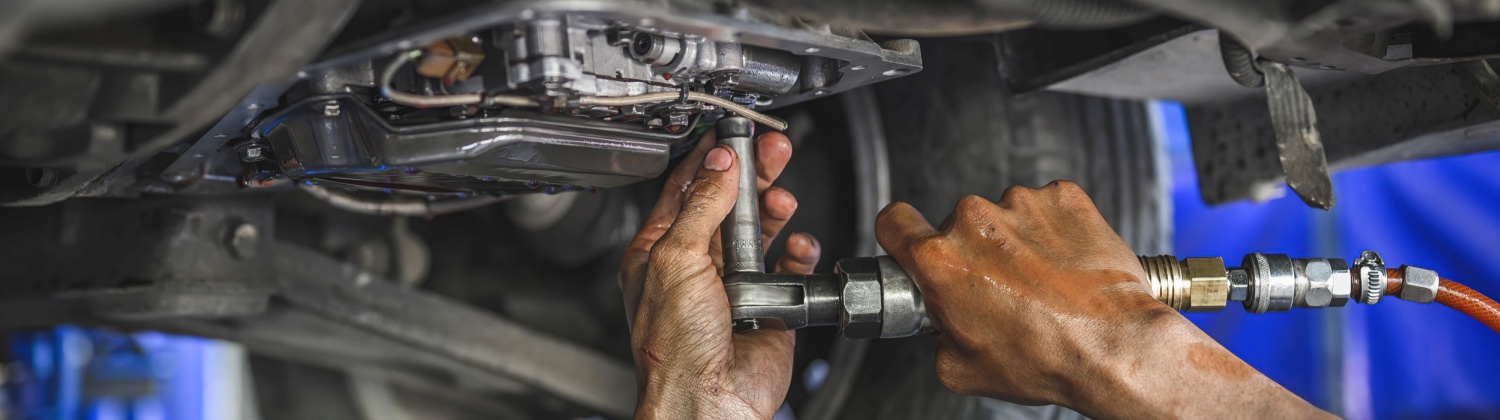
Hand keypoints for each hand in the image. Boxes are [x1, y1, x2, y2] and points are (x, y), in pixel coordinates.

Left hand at [619, 130, 820, 418]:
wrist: (710, 400)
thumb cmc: (676, 349)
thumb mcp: (678, 259)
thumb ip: (700, 205)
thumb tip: (718, 165)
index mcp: (659, 254)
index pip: (684, 190)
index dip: (708, 159)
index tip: (730, 135)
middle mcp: (694, 268)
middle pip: (727, 205)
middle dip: (751, 176)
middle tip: (772, 151)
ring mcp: (732, 287)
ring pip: (760, 233)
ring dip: (773, 211)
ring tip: (783, 197)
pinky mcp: (767, 306)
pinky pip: (789, 269)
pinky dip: (797, 253)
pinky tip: (797, 244)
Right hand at [875, 181, 1328, 417]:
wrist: (1116, 346)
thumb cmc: (1047, 358)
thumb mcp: (960, 367)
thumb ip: (935, 330)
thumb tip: (941, 318)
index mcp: (941, 261)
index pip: (893, 221)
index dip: (900, 234)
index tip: (910, 241)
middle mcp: (975, 222)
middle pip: (957, 224)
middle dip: (974, 252)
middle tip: (1002, 289)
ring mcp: (1021, 203)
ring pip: (1004, 215)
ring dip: (1016, 240)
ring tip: (1044, 281)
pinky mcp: (1063, 197)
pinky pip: (1046, 207)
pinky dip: (1053, 229)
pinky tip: (1065, 264)